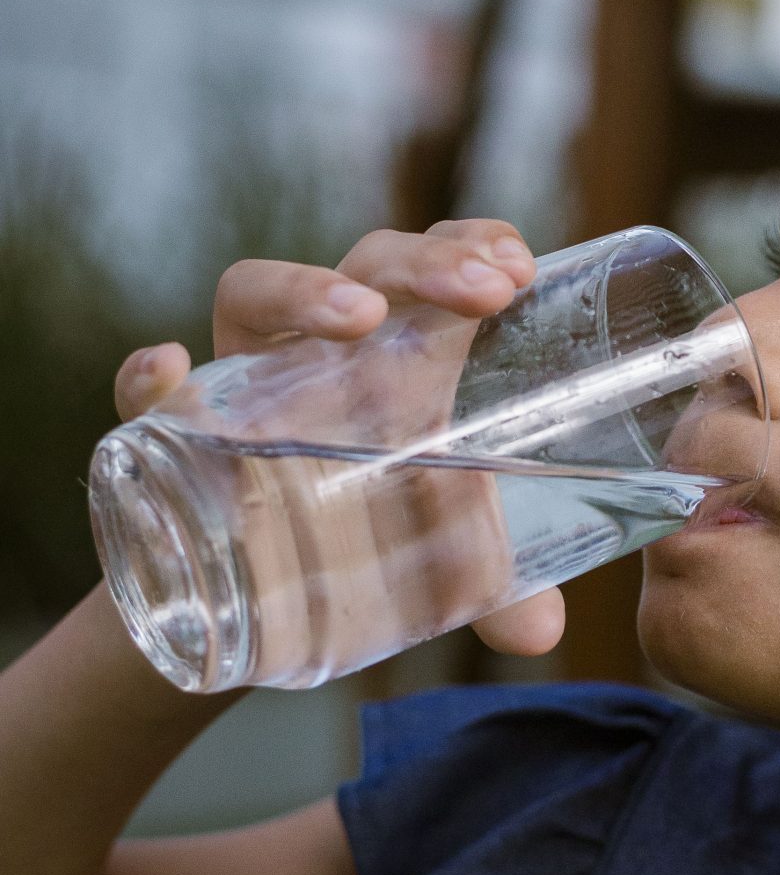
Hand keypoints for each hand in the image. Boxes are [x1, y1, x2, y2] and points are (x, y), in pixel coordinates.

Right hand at [112, 219, 566, 658]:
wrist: (256, 596)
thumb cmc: (366, 536)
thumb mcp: (440, 560)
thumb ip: (498, 588)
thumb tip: (540, 632)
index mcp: (396, 351)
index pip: (432, 262)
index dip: (472, 243)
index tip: (519, 268)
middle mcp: (319, 346)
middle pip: (365, 264)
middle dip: (425, 263)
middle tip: (486, 293)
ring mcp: (242, 380)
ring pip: (252, 293)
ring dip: (303, 290)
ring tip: (361, 318)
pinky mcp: (173, 434)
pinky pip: (144, 393)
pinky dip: (147, 378)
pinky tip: (169, 367)